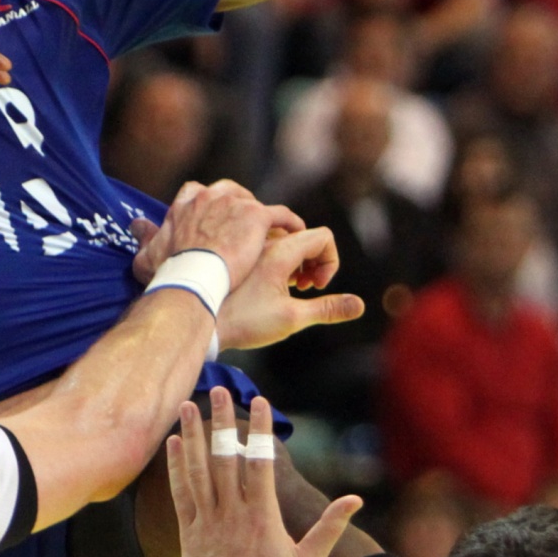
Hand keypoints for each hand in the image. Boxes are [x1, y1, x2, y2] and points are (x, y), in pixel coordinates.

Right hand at [145, 181, 303, 291]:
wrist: (192, 278)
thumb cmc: (170, 272)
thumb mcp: (149, 255)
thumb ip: (146, 237)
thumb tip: (137, 226)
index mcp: (186, 203)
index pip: (198, 190)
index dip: (210, 205)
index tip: (215, 221)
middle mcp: (210, 196)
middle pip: (231, 192)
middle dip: (239, 208)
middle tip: (247, 231)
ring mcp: (235, 203)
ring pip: (256, 204)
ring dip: (264, 220)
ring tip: (272, 237)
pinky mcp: (256, 216)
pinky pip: (281, 215)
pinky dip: (289, 224)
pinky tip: (295, 235)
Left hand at [167, 388, 360, 556]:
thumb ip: (329, 527)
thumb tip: (355, 499)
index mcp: (262, 516)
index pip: (260, 462)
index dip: (259, 430)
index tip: (259, 402)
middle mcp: (231, 512)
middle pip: (225, 457)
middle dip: (223, 420)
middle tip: (220, 389)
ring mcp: (207, 520)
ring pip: (198, 469)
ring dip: (193, 435)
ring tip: (188, 405)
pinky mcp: (188, 531)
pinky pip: (180, 492)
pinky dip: (176, 466)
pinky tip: (174, 443)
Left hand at [217, 228, 362, 351]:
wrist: (197, 317)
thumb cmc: (243, 321)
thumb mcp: (292, 318)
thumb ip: (327, 308)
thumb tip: (360, 305)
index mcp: (281, 250)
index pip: (323, 237)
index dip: (330, 261)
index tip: (316, 286)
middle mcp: (263, 239)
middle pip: (303, 235)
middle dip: (312, 261)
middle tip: (302, 287)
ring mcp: (246, 242)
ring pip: (281, 238)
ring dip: (292, 258)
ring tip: (284, 285)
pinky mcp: (232, 248)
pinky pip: (260, 241)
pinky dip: (271, 255)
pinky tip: (261, 280)